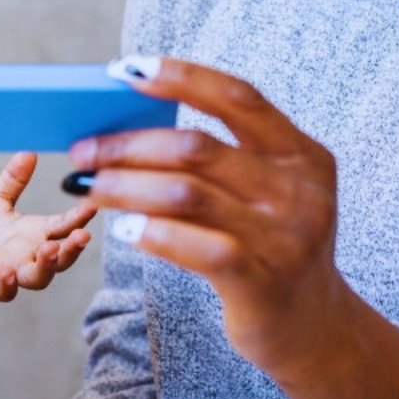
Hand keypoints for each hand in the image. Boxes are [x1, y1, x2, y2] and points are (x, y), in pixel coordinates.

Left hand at [0, 152, 96, 299]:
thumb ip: (14, 179)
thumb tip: (29, 152)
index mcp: (35, 233)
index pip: (63, 226)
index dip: (79, 218)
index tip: (92, 205)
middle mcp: (28, 255)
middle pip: (60, 259)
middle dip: (73, 249)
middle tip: (83, 236)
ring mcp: (10, 270)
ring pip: (38, 278)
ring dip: (47, 266)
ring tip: (49, 250)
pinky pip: (1, 289)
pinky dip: (7, 285)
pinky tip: (8, 275)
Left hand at [69, 58, 398, 398]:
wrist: (315, 328)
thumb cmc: (271, 249)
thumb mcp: (267, 194)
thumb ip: (221, 161)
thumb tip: (129, 125)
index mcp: (302, 155)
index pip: (238, 98)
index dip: (181, 77)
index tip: (127, 69)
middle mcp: (300, 190)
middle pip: (197, 147)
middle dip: (128, 144)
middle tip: (83, 149)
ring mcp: (286, 238)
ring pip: (187, 194)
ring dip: (125, 185)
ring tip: (88, 185)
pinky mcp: (264, 282)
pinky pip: (197, 247)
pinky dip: (154, 233)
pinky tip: (124, 229)